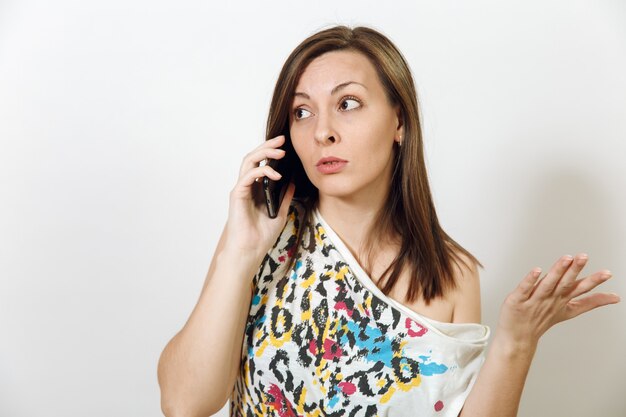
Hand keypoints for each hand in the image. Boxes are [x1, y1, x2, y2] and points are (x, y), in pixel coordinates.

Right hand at [224, 135, 295, 260]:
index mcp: (256, 190)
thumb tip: (293, 181)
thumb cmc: (261, 236)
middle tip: (282, 139)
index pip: (262, 163)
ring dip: (264, 153)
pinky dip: (262, 171)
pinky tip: (276, 174)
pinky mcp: (237, 195)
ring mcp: (241, 189)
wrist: (250, 251)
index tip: (286, 145)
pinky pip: (248, 175)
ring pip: (248, 161)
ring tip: (280, 151)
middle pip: (254, 157)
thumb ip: (285, 197)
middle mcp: (247, 186)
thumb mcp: (281, 213)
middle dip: (268, 146)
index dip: (271, 152)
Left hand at [496, 253, 619, 349]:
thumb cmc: (541, 320)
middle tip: (584, 256)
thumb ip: (590, 302)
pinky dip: (531, 280)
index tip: (608, 273)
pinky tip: (537, 270)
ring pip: (548, 284)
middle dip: (575, 269)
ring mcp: (534, 300)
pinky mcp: (518, 300)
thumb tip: (614, 298)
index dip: (594, 282)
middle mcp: (551, 299)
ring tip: (566, 258)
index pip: (580, 289)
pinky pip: (525, 288)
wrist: (518, 338)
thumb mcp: (569, 311)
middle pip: (565, 283)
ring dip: (557, 271)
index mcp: (562, 300)